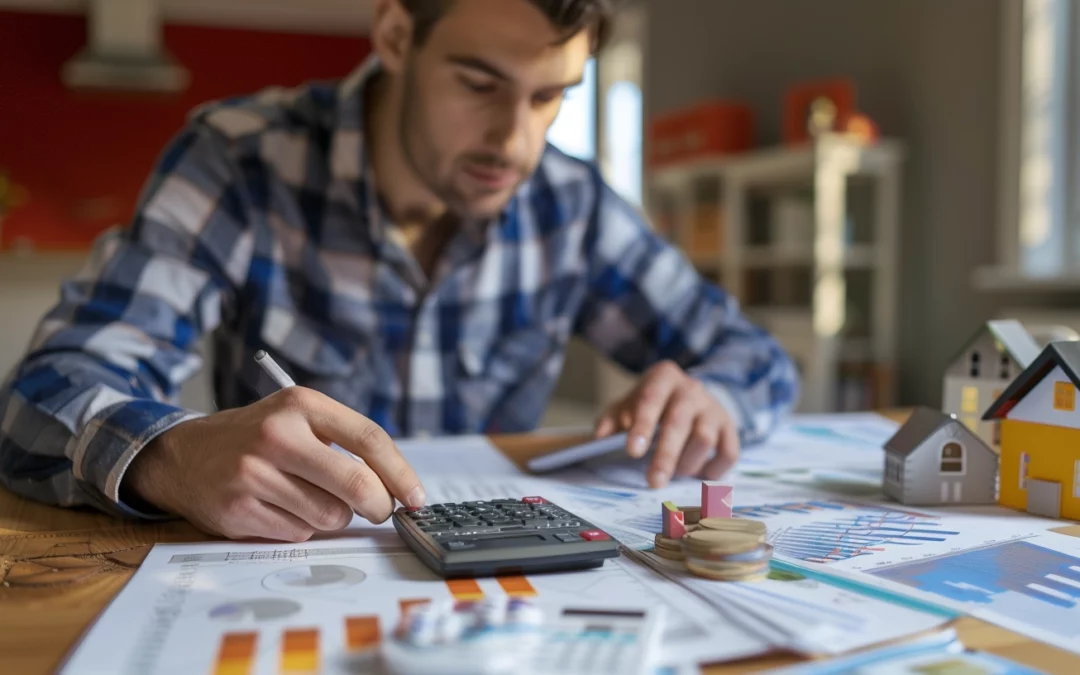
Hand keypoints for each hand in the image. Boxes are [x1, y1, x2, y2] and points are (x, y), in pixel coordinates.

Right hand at [124, 387, 424, 541]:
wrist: (183, 455)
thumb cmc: (256, 437)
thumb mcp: (297, 417)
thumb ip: (343, 442)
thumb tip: (396, 486)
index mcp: (301, 404)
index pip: (369, 438)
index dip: (401, 473)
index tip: (417, 497)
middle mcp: (278, 435)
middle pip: (356, 483)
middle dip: (379, 506)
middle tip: (380, 511)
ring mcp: (255, 473)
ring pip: (330, 515)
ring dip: (333, 517)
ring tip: (308, 499)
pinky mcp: (238, 509)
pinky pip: (298, 533)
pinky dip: (301, 528)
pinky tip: (280, 509)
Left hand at [594, 361, 739, 487]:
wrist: (685, 393)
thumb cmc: (650, 404)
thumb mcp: (625, 405)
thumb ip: (610, 420)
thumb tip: (598, 439)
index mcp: (663, 377)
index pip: (651, 400)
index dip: (642, 426)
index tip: (632, 451)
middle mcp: (691, 389)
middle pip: (679, 423)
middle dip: (665, 456)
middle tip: (653, 482)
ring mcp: (713, 408)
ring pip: (704, 439)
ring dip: (687, 463)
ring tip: (674, 473)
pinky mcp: (729, 427)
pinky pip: (729, 452)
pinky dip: (715, 470)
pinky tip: (700, 475)